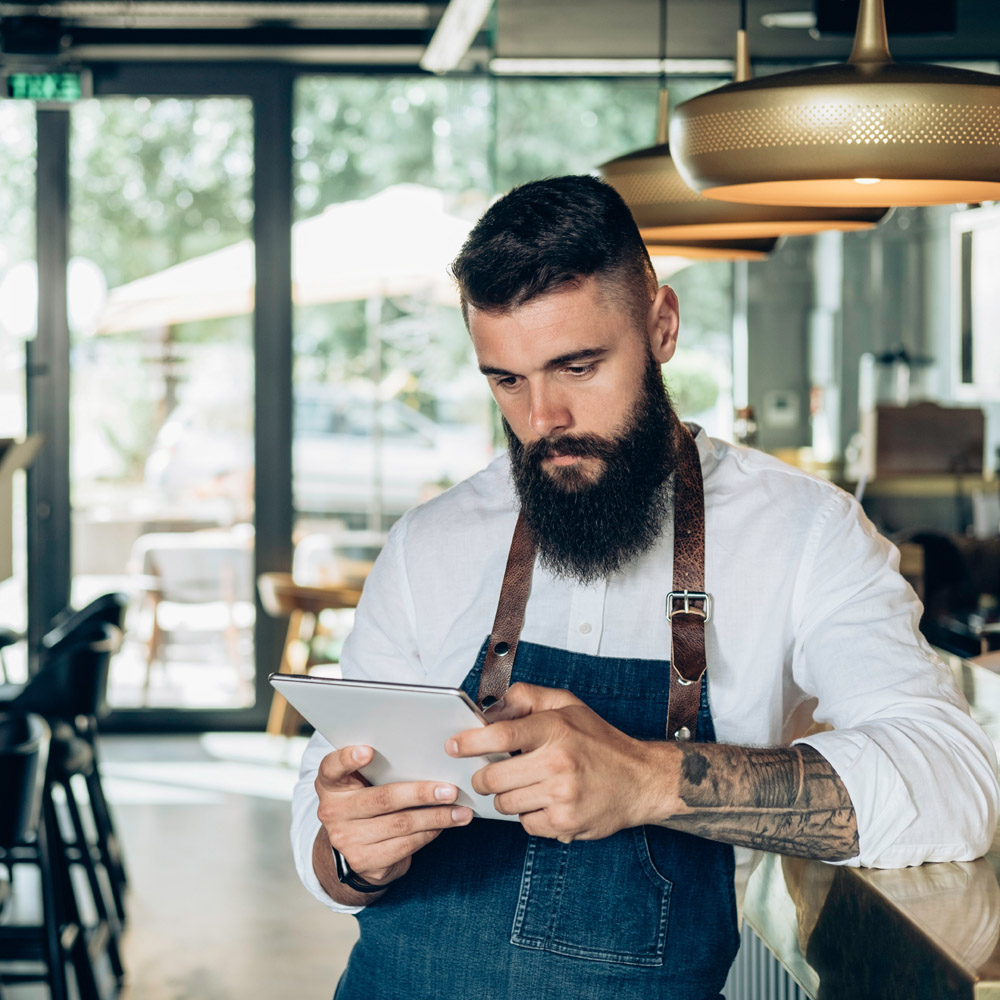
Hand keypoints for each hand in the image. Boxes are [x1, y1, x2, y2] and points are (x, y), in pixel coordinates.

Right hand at [315, 745, 473, 885]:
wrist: (351, 849)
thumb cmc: (366, 801)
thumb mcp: (362, 783)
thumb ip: (379, 768)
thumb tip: (428, 757)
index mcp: (330, 784)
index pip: (332, 767)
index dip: (348, 758)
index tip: (368, 751)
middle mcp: (333, 811)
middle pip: (382, 798)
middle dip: (421, 793)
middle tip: (450, 790)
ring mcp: (346, 839)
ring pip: (400, 824)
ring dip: (436, 817)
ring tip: (460, 811)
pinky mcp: (363, 861)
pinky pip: (404, 845)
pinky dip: (429, 833)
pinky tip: (444, 826)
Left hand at [447, 682, 671, 841]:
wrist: (640, 780)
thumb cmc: (599, 741)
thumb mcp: (567, 705)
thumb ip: (527, 698)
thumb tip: (490, 709)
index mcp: (556, 729)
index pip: (501, 734)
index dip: (470, 742)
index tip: (453, 746)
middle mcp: (558, 763)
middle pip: (493, 777)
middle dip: (484, 777)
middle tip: (489, 774)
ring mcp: (561, 796)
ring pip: (505, 804)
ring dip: (507, 797)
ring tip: (526, 786)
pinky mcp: (565, 825)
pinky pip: (525, 824)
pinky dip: (529, 815)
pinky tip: (545, 802)